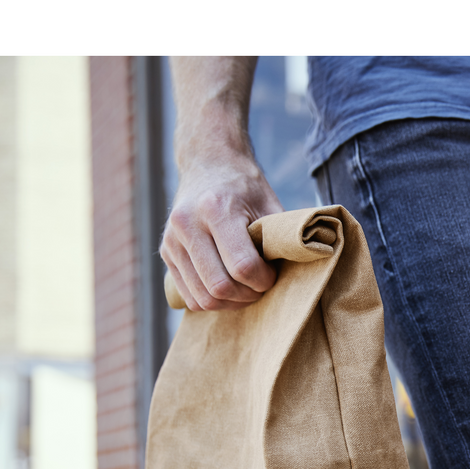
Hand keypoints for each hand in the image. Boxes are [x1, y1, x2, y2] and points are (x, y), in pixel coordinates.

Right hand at [160, 152, 283, 311]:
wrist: (208, 164)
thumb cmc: (245, 188)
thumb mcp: (269, 204)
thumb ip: (281, 238)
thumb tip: (302, 271)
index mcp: (215, 208)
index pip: (242, 266)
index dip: (264, 280)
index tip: (272, 274)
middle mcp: (187, 224)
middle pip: (219, 287)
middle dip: (248, 295)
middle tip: (262, 286)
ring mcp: (172, 240)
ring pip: (203, 298)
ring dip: (231, 304)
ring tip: (247, 290)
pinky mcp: (166, 253)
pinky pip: (189, 297)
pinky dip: (213, 302)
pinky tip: (230, 290)